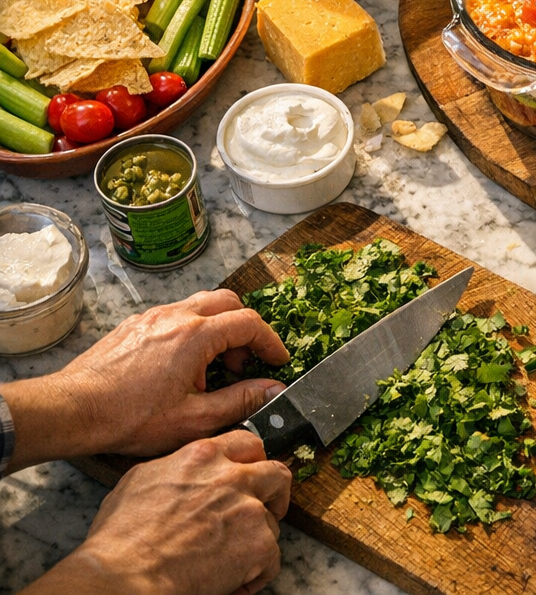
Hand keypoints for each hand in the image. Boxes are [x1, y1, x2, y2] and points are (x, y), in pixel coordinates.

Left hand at [2, 290, 289, 469]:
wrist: (72, 411)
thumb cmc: (128, 417)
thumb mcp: (194, 419)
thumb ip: (240, 401)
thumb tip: (273, 390)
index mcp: (195, 335)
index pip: (249, 322)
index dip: (270, 341)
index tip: (277, 360)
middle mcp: (175, 316)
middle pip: (228, 302)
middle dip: (245, 329)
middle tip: (246, 362)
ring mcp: (152, 317)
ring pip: (200, 305)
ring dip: (218, 329)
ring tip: (214, 367)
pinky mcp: (134, 324)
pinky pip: (175, 315)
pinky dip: (192, 331)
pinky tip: (183, 365)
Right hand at [25, 430, 289, 594]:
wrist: (125, 574)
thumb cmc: (121, 537)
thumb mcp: (141, 480)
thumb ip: (176, 467)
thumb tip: (187, 472)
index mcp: (204, 457)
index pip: (248, 444)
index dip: (252, 463)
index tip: (250, 478)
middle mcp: (232, 478)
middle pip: (277, 475)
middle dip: (274, 495)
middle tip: (262, 513)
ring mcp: (249, 510)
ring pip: (270, 523)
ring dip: (254, 540)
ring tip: (226, 559)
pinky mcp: (258, 544)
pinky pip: (271, 559)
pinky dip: (255, 574)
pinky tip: (231, 581)